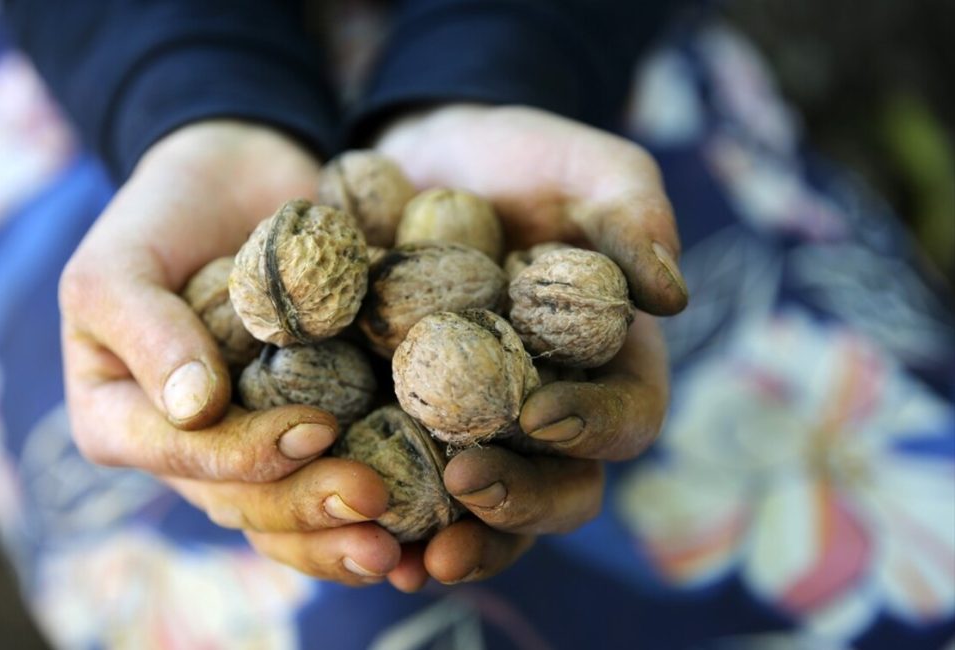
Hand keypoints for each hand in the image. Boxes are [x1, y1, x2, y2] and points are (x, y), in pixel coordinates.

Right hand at [59, 121, 398, 584]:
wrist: (235, 181)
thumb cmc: (161, 216)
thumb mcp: (120, 261)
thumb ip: (144, 328)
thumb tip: (194, 409)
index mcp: (125, 425)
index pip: (184, 458)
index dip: (247, 456)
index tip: (314, 430)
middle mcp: (189, 454)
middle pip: (248, 504)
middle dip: (312, 509)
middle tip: (375, 502)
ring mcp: (251, 449)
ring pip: (295, 513)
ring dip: (346, 533)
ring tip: (403, 548)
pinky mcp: (311, 429)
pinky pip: (339, 476)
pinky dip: (383, 502)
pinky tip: (426, 529)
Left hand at [375, 105, 685, 590]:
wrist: (427, 156)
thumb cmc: (526, 159)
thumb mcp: (588, 168)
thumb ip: (634, 217)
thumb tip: (672, 296)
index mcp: (610, 367)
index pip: (626, 417)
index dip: (593, 426)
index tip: (541, 414)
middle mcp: (549, 415)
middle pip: (556, 487)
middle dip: (517, 501)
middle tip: (467, 488)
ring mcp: (479, 429)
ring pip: (479, 511)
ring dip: (449, 539)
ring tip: (407, 555)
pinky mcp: (408, 425)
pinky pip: (401, 481)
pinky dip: (380, 508)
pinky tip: (340, 522)